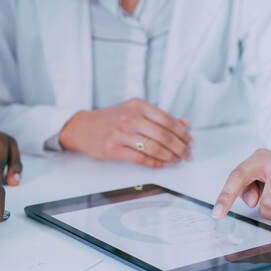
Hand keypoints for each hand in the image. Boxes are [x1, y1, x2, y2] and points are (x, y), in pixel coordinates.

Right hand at [58, 98, 192, 167]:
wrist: (81, 127)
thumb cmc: (108, 120)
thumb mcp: (133, 111)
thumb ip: (158, 117)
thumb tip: (183, 123)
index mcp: (137, 106)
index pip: (167, 120)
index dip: (182, 133)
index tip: (189, 141)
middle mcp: (130, 118)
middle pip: (164, 135)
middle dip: (179, 148)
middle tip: (187, 154)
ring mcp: (121, 134)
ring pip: (154, 148)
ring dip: (169, 157)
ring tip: (176, 160)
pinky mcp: (114, 149)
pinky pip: (141, 159)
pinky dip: (155, 163)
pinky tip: (161, 164)